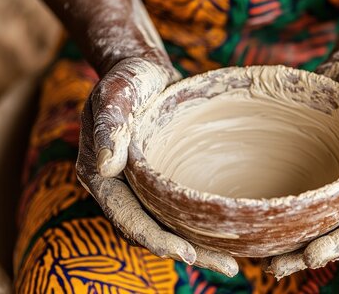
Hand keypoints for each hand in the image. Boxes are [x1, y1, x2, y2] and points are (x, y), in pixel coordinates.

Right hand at [75, 56, 238, 276]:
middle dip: (188, 252)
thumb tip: (106, 166)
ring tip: (235, 261)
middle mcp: (123, 187)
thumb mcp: (117, 92)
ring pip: (170, 224)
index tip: (189, 253)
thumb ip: (110, 123)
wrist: (145, 70)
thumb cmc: (129, 78)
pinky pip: (182, 207)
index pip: (128, 217)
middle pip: (153, 230)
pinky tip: (229, 230)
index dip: (156, 239)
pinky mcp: (165, 178)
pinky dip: (202, 223)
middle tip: (229, 267)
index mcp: (103, 176)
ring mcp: (144, 185)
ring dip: (200, 244)